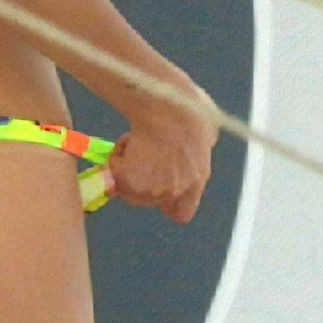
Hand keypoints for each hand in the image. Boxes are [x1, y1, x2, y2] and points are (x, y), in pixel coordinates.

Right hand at [108, 78, 216, 224]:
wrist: (167, 109)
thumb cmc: (190, 111)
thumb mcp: (208, 132)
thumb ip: (200, 147)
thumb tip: (201, 142)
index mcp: (195, 182)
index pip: (180, 214)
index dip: (166, 204)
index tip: (158, 189)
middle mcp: (173, 191)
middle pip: (146, 200)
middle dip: (140, 181)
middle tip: (138, 158)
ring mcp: (150, 190)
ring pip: (126, 188)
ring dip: (126, 168)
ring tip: (134, 142)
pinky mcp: (128, 180)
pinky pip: (114, 170)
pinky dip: (116, 155)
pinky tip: (127, 139)